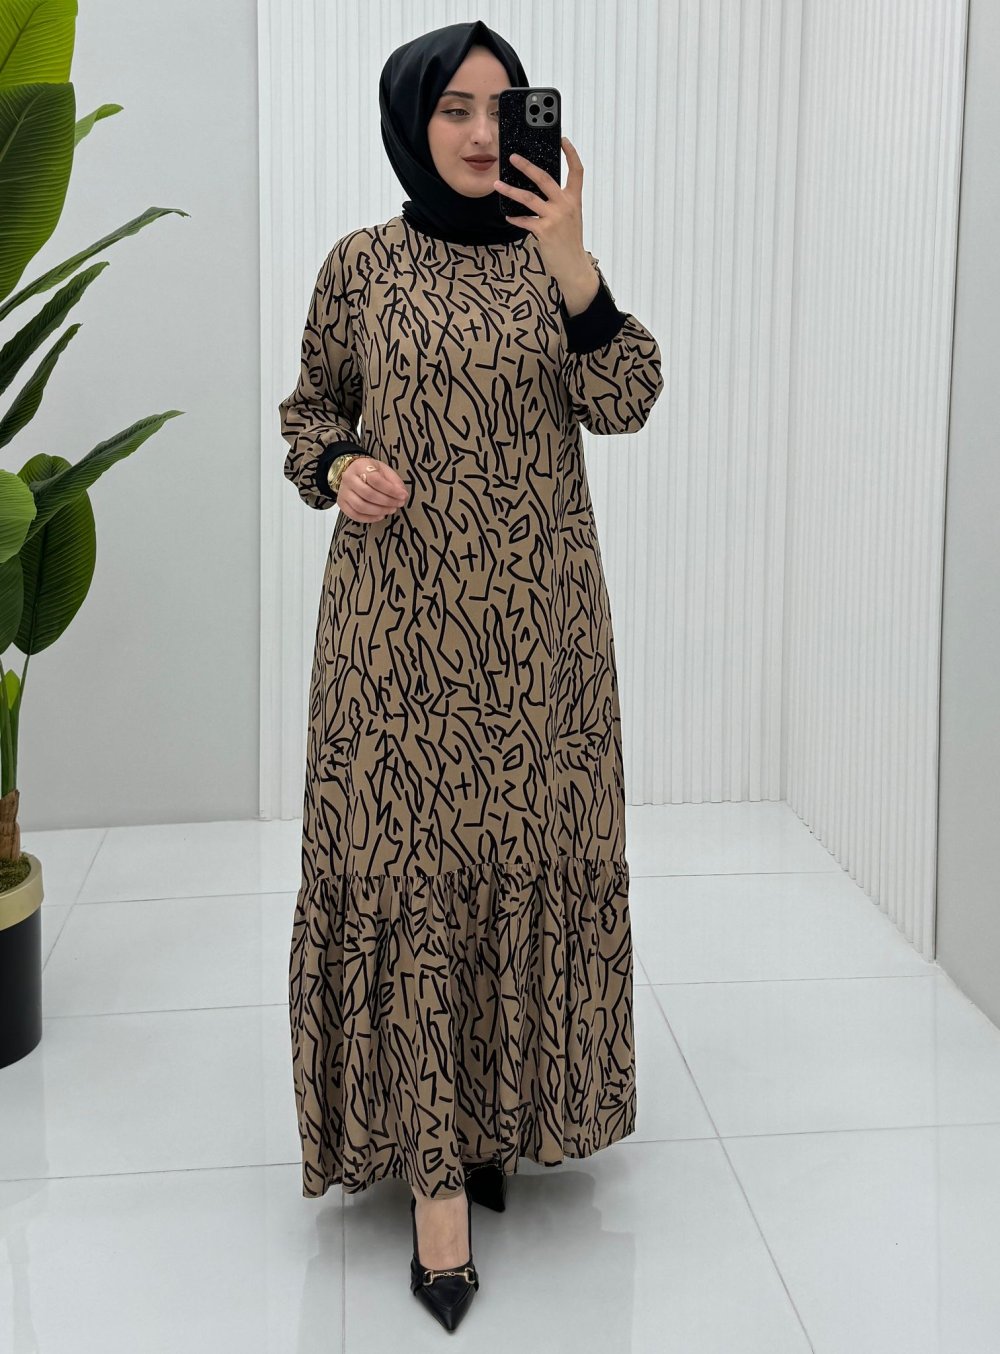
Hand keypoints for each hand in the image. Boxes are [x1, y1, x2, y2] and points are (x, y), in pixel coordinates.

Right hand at [337, 457, 407, 522]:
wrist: (351, 472)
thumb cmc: (368, 471)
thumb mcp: (382, 469)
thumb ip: (393, 480)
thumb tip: (402, 493)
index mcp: (360, 466)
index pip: (376, 480)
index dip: (391, 490)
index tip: (402, 495)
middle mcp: (349, 479)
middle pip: (368, 494)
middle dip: (387, 502)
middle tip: (398, 504)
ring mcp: (344, 492)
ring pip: (361, 506)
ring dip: (379, 511)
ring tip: (391, 510)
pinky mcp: (342, 503)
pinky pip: (354, 515)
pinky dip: (369, 518)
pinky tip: (380, 516)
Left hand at [494, 136, 593, 296]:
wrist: (574, 266)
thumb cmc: (570, 243)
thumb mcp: (570, 218)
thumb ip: (559, 203)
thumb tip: (539, 192)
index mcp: (574, 200)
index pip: (577, 171)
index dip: (571, 154)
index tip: (563, 140)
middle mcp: (566, 205)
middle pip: (545, 178)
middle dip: (527, 166)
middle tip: (513, 157)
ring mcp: (555, 218)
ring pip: (528, 198)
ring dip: (510, 190)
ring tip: (497, 184)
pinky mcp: (544, 231)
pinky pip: (524, 220)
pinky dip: (515, 218)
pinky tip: (508, 216)